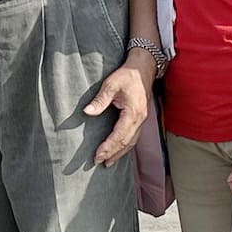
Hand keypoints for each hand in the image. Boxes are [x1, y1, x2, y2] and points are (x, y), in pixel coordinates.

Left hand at [85, 51, 156, 166]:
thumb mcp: (111, 84)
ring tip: (108, 162)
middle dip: (113, 153)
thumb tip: (87, 112)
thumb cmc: (127, 75)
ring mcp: (142, 119)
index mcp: (133, 112)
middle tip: (99, 162)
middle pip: (126, 142)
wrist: (143, 69)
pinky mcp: (140, 118)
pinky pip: (134, 136)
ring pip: (132, 141)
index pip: (120, 135)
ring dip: (120, 152)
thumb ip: (100, 100)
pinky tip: (119, 150)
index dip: (108, 147)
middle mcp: (140, 119)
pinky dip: (126, 146)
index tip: (98, 155)